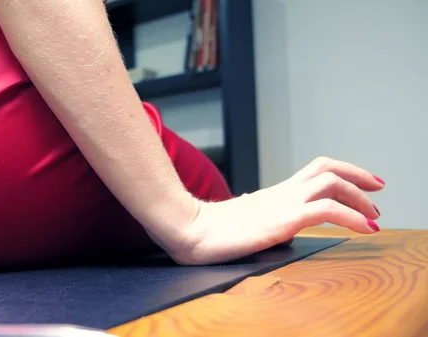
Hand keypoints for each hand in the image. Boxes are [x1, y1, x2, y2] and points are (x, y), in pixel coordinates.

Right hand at [169, 157, 384, 264]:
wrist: (190, 230)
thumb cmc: (208, 229)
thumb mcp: (239, 218)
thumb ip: (252, 213)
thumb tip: (256, 215)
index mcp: (274, 193)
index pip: (314, 171)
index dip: (343, 172)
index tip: (362, 184)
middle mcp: (282, 192)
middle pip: (327, 169)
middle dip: (358, 177)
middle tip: (378, 190)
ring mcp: (282, 203)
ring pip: (332, 183)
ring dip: (360, 197)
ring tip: (374, 215)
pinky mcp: (282, 219)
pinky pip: (326, 211)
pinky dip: (352, 217)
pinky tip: (364, 228)